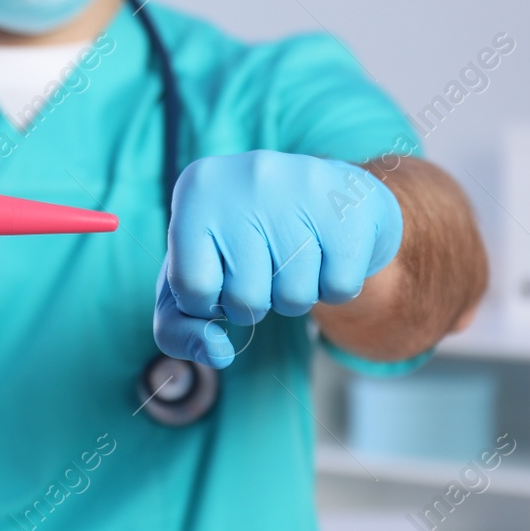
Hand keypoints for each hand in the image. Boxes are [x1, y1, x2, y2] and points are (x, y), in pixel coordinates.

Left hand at [153, 151, 401, 368]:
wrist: (334, 197)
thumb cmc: (250, 242)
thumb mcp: (197, 274)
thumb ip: (178, 327)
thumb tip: (215, 352)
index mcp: (197, 189)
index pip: (190, 287)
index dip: (209, 301)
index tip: (221, 275)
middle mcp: (246, 178)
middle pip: (244, 300)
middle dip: (256, 301)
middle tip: (266, 263)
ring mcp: (302, 187)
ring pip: (294, 299)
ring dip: (296, 295)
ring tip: (298, 255)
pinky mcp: (351, 208)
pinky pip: (339, 290)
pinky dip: (333, 287)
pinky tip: (328, 251)